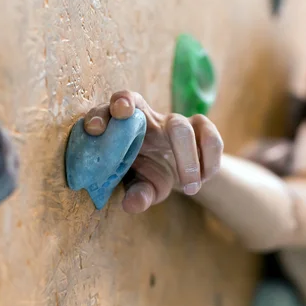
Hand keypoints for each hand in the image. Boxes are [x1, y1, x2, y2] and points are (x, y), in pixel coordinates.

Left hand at [83, 90, 223, 213]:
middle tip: (123, 121)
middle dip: (134, 112)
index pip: (105, 111)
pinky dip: (210, 161)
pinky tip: (204, 180)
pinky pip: (210, 137)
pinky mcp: (202, 128)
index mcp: (124, 127)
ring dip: (187, 158)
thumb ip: (137, 193)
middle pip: (137, 101)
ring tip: (191, 187)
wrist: (182, 175)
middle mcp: (147, 117)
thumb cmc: (150, 174)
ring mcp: (176, 120)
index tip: (95, 129)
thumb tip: (133, 204)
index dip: (101, 113)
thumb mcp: (143, 187)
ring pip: (180, 127)